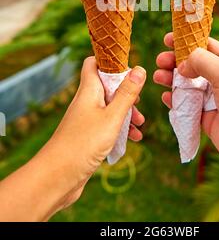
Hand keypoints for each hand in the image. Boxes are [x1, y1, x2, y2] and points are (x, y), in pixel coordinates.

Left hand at [0, 57, 145, 220]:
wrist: (57, 177)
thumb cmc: (83, 144)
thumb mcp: (112, 117)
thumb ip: (127, 94)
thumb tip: (139, 69)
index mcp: (89, 90)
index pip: (95, 63)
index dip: (112, 62)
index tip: (130, 69)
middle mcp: (86, 101)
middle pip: (107, 85)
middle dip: (126, 92)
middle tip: (138, 102)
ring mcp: (86, 118)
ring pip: (110, 106)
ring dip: (126, 112)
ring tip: (140, 123)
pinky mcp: (88, 135)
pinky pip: (108, 124)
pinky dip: (121, 128)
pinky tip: (134, 138)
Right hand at [154, 33, 218, 213]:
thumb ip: (202, 61)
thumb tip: (182, 64)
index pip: (206, 45)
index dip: (186, 41)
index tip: (167, 39)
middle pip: (193, 64)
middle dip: (175, 61)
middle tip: (160, 61)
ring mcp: (215, 99)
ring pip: (188, 85)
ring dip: (172, 79)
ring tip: (158, 77)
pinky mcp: (208, 119)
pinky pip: (187, 106)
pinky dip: (176, 100)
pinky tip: (167, 97)